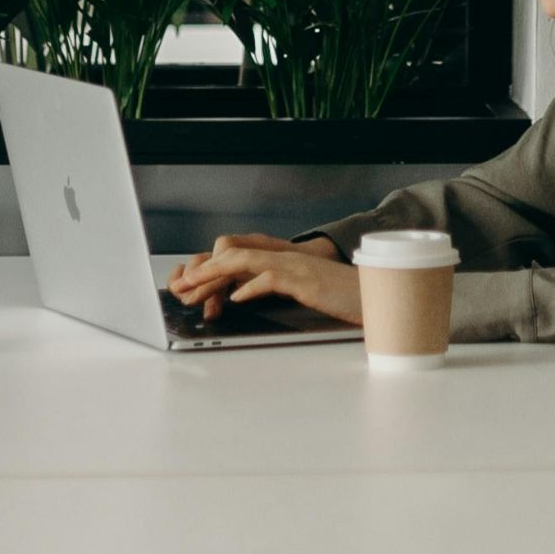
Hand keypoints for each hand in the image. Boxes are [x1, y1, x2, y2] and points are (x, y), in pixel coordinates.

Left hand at [167, 233, 341, 320]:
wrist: (375, 296)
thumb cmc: (341, 297)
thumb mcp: (301, 290)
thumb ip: (273, 286)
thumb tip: (241, 293)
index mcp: (281, 260)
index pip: (236, 257)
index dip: (210, 270)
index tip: (189, 287)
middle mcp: (285, 257)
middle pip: (233, 254)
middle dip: (203, 271)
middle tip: (180, 288)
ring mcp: (295, 266)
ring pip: (244, 260)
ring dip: (215, 275)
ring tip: (194, 289)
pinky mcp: (307, 281)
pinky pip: (272, 278)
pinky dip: (250, 287)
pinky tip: (237, 299)